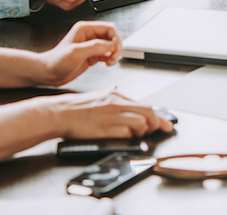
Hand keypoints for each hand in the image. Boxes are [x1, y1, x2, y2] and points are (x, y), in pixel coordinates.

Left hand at [37, 21, 122, 85]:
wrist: (48, 73)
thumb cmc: (57, 61)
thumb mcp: (76, 53)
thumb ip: (95, 47)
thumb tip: (111, 45)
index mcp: (85, 29)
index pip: (109, 28)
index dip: (115, 38)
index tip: (115, 50)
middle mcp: (89, 35)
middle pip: (112, 36)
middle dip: (116, 47)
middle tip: (114, 57)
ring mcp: (91, 46)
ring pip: (111, 45)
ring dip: (114, 54)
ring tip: (110, 62)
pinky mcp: (92, 55)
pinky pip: (107, 54)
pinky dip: (110, 58)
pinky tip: (107, 63)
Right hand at [49, 89, 174, 139]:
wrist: (60, 113)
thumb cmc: (77, 107)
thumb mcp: (98, 95)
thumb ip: (111, 94)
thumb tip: (117, 88)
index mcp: (117, 95)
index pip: (146, 105)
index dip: (160, 117)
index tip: (167, 124)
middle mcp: (117, 103)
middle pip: (149, 113)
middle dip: (157, 124)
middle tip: (157, 131)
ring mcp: (112, 116)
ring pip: (141, 123)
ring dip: (142, 132)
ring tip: (135, 135)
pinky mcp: (106, 128)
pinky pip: (127, 133)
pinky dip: (130, 137)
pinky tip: (124, 138)